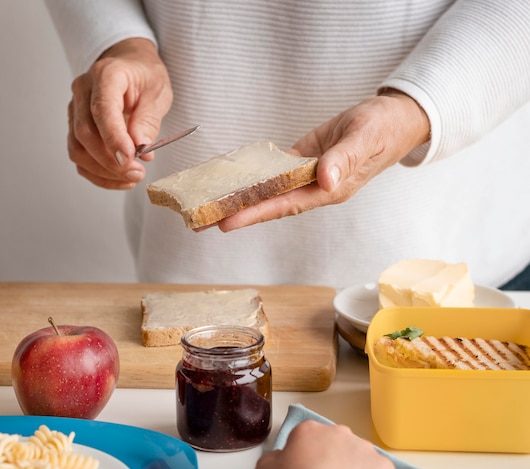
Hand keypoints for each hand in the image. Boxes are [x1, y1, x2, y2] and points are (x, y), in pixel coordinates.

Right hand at [67, 38, 172, 188]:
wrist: (130, 66)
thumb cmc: (144, 76)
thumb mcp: (158, 92)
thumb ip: (149, 119)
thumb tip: (141, 147)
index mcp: (105, 75)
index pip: (101, 110)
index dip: (114, 138)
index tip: (129, 159)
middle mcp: (83, 92)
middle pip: (85, 134)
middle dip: (111, 161)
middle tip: (137, 173)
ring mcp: (75, 111)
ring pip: (78, 150)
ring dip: (104, 171)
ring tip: (131, 177)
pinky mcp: (76, 128)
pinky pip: (80, 158)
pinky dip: (99, 174)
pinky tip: (119, 178)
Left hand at [218, 90, 429, 230]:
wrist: (393, 118)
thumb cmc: (384, 129)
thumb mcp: (366, 138)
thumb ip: (345, 159)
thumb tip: (325, 180)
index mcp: (329, 190)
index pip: (285, 205)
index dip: (255, 214)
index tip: (228, 222)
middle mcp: (313, 189)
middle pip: (269, 205)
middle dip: (237, 214)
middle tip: (202, 223)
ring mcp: (306, 177)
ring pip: (268, 191)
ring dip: (240, 199)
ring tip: (209, 206)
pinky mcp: (302, 162)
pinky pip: (274, 173)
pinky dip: (254, 177)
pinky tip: (232, 181)